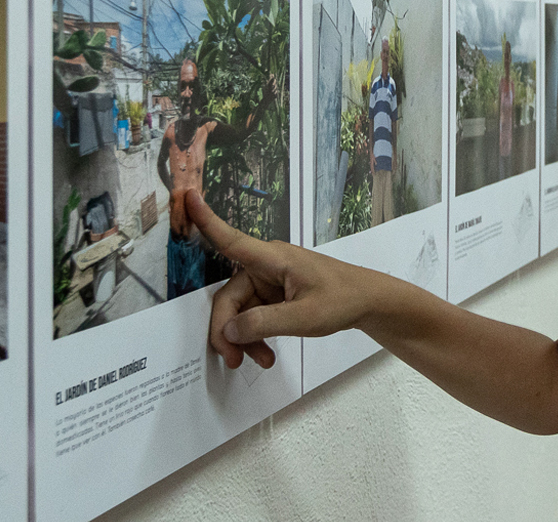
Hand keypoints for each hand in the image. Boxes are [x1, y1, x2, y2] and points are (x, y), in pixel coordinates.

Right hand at [190, 192, 373, 368]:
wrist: (369, 302)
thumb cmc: (342, 300)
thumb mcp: (304, 316)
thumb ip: (264, 323)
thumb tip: (228, 329)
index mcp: (273, 258)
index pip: (232, 240)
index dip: (207, 221)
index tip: (187, 197)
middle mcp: (265, 266)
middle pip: (228, 298)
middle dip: (228, 331)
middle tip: (235, 361)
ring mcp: (269, 282)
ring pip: (239, 313)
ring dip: (244, 339)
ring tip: (260, 361)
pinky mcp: (274, 296)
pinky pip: (253, 317)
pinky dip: (255, 337)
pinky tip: (265, 355)